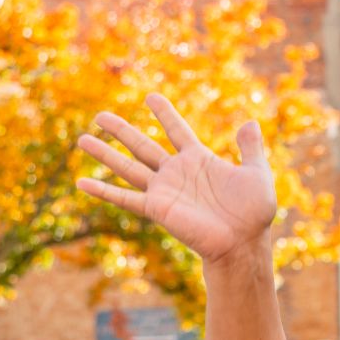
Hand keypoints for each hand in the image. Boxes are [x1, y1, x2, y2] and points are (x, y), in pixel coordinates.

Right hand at [76, 94, 277, 264]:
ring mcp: (164, 190)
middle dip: (121, 130)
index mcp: (199, 160)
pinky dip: (103, 191)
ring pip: (128, 167)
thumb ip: (251, 148)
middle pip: (142, 145)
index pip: (177, 131)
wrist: (244, 243)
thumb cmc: (254, 213)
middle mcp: (177, 173)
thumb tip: (249, 122)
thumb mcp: (257, 174)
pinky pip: (125, 198)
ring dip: (105, 155)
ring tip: (82, 139)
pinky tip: (81, 183)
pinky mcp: (157, 208)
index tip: (151, 96)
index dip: (165, 114)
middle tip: (99, 115)